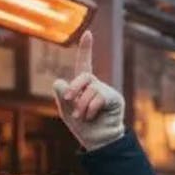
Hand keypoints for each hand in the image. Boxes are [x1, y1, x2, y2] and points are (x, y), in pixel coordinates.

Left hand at [52, 31, 125, 150]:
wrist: (98, 142)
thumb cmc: (83, 127)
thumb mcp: (66, 110)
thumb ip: (62, 96)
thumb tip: (59, 81)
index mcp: (85, 86)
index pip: (85, 64)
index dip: (86, 49)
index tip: (88, 33)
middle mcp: (97, 85)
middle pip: (84, 75)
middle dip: (74, 88)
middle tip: (68, 100)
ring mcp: (107, 91)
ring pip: (90, 89)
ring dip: (80, 105)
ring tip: (81, 117)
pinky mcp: (114, 99)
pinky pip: (98, 97)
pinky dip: (90, 109)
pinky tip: (91, 117)